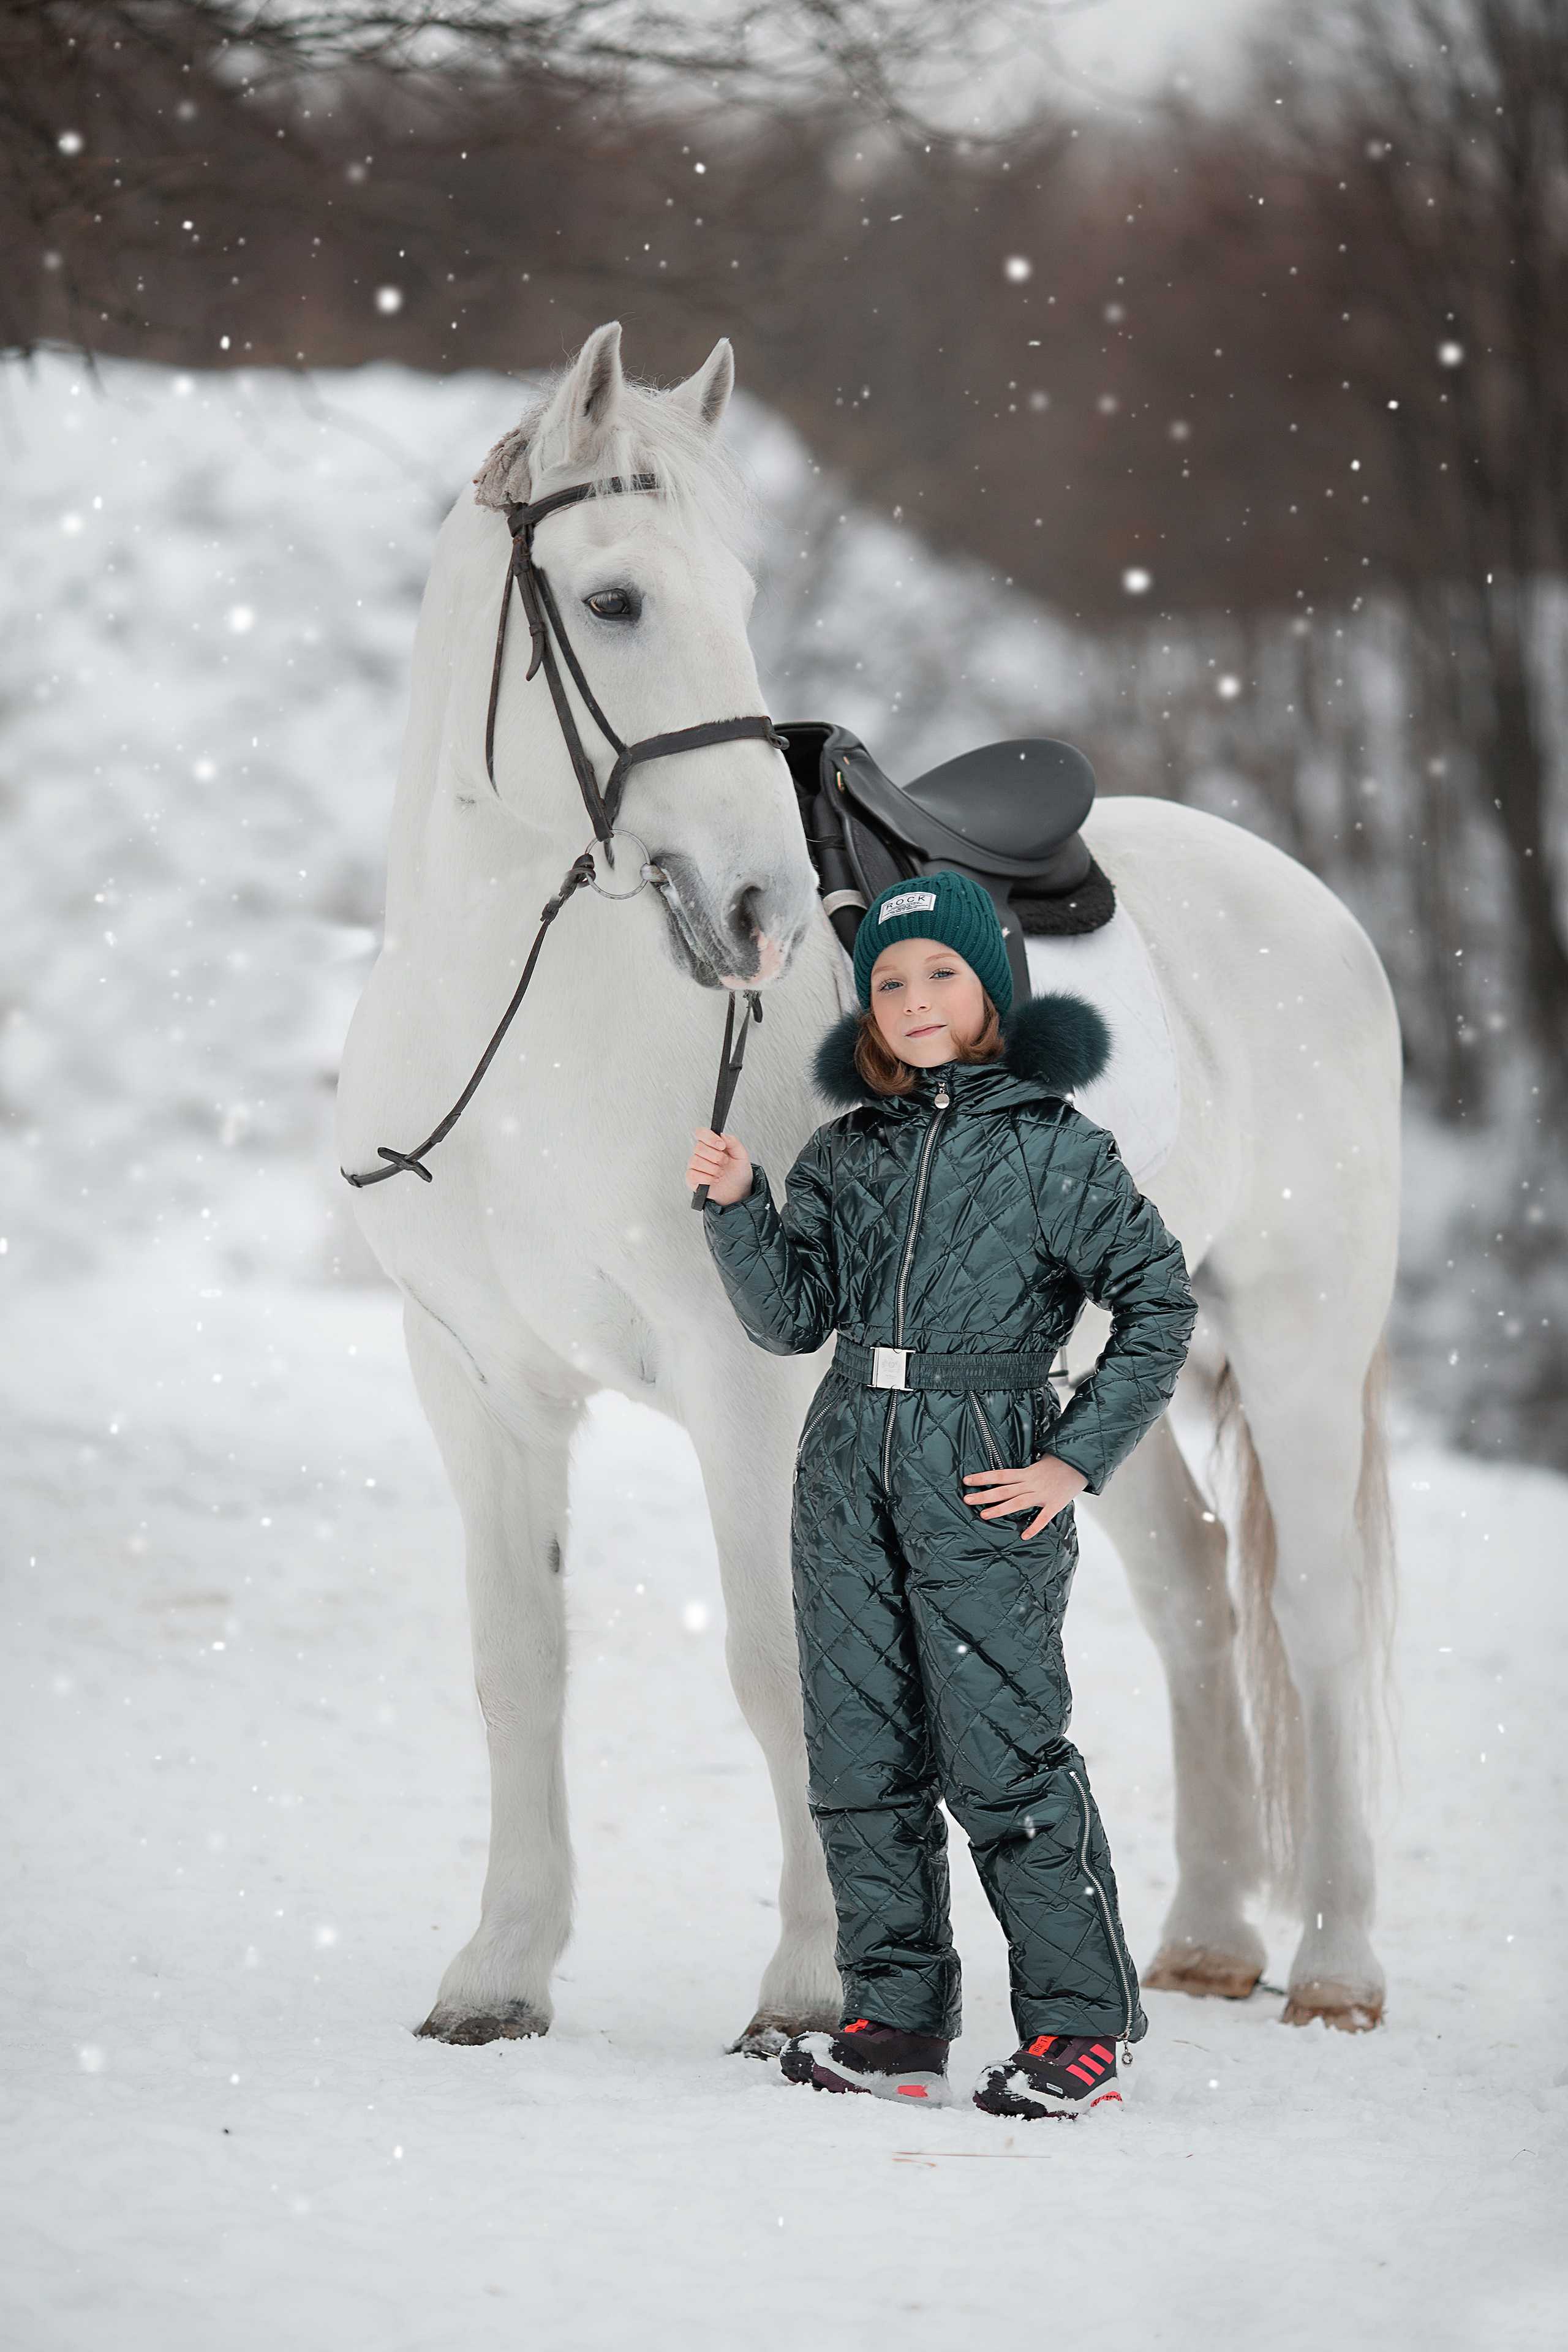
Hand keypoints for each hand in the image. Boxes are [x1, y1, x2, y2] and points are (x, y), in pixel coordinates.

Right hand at [686, 1126, 752, 1206]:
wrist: (739, 1192)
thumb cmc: (738, 1173)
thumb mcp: (741, 1156)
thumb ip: (733, 1142)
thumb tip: (722, 1135)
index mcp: (712, 1145)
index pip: (701, 1133)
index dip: (709, 1137)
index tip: (721, 1146)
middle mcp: (702, 1154)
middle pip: (698, 1147)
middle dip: (715, 1156)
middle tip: (725, 1162)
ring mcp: (696, 1167)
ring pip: (695, 1161)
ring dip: (712, 1168)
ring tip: (721, 1173)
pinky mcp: (693, 1180)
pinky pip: (692, 1175)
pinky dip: (706, 1178)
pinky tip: (715, 1180)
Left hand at [964, 1454, 1087, 1540]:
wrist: (1081, 1462)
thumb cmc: (1060, 1461)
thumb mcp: (1040, 1460)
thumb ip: (1026, 1470)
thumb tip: (1013, 1474)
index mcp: (1026, 1472)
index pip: (1000, 1474)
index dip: (983, 1477)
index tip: (967, 1481)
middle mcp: (1031, 1482)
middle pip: (1003, 1489)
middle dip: (984, 1495)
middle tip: (967, 1500)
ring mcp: (1042, 1494)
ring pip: (1017, 1502)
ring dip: (1000, 1509)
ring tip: (984, 1515)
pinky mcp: (1055, 1503)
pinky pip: (1043, 1517)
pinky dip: (1034, 1526)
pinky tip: (1024, 1535)